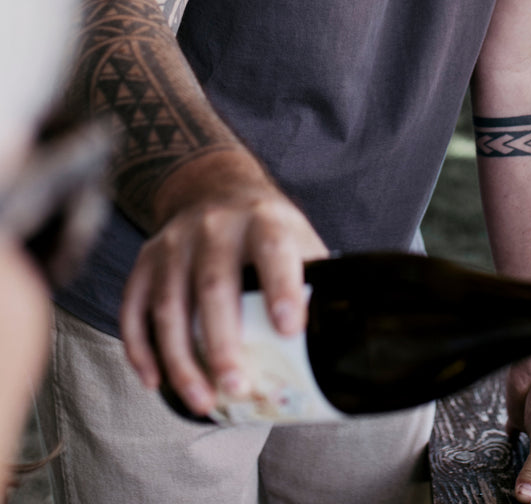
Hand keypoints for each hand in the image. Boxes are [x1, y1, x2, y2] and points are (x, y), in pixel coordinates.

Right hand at [120, 171, 327, 417]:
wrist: (214, 187)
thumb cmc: (265, 229)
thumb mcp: (296, 236)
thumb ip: (313, 279)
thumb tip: (340, 344)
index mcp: (263, 220)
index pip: (273, 249)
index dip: (281, 286)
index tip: (289, 328)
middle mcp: (215, 225)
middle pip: (214, 284)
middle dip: (222, 341)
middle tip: (237, 386)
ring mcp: (175, 242)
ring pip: (169, 303)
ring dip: (181, 358)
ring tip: (202, 401)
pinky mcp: (146, 259)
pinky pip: (134, 307)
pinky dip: (140, 348)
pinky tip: (155, 382)